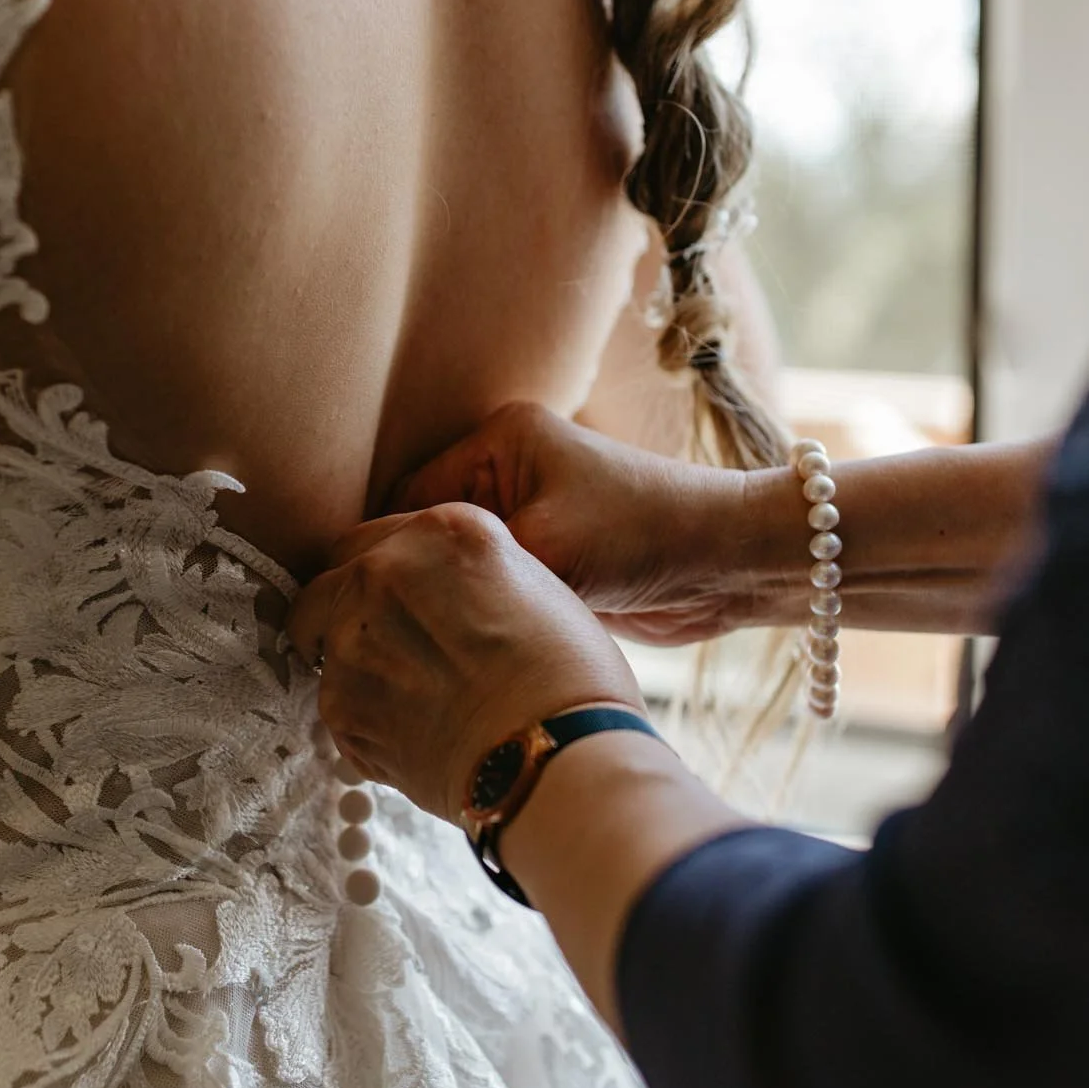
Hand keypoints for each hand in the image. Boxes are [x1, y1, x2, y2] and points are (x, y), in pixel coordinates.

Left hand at [286, 503, 642, 819]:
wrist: (558, 758)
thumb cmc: (572, 679)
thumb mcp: (535, 587)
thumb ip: (468, 574)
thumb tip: (436, 595)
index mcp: (441, 531)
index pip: (378, 537)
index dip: (392, 577)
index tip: (405, 606)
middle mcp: (383, 569)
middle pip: (333, 580)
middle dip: (352, 611)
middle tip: (395, 651)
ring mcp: (351, 634)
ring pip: (322, 641)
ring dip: (355, 665)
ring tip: (413, 701)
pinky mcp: (339, 701)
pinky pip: (336, 705)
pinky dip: (365, 721)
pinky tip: (416, 736)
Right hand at [393, 402, 752, 643]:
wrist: (728, 564)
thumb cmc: (643, 534)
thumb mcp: (543, 545)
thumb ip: (463, 566)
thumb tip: (391, 591)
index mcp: (497, 441)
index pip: (407, 497)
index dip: (385, 551)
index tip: (360, 604)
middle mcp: (505, 472)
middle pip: (427, 532)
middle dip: (412, 577)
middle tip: (382, 631)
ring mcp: (528, 518)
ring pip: (457, 566)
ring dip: (447, 600)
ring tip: (416, 642)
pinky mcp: (548, 561)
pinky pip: (490, 588)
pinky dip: (476, 613)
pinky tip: (454, 646)